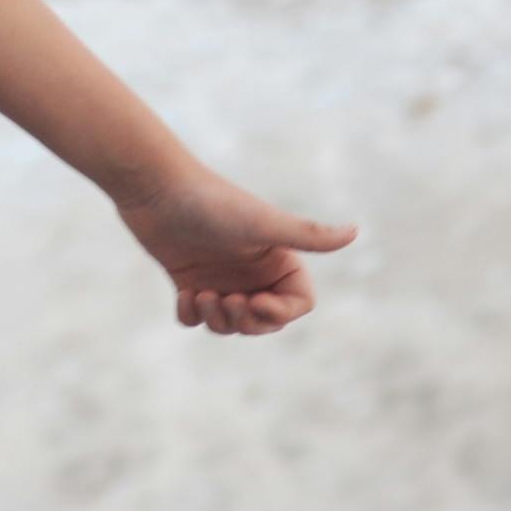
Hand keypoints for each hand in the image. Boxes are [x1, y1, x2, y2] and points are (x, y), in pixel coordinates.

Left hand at [111, 162, 359, 335]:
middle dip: (246, 321)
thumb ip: (307, 233)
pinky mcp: (188, 280)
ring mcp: (220, 276)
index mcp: (276, 257)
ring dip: (217, 319)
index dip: (281, 313)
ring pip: (230, 323)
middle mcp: (251, 269)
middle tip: (225, 301)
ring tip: (201, 295)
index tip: (256, 300)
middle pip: (265, 321)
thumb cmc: (212, 202)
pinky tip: (183, 294)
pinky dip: (190, 315)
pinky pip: (195, 318)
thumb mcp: (262, 223)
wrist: (155, 187)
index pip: (298, 303)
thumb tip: (355, 231)